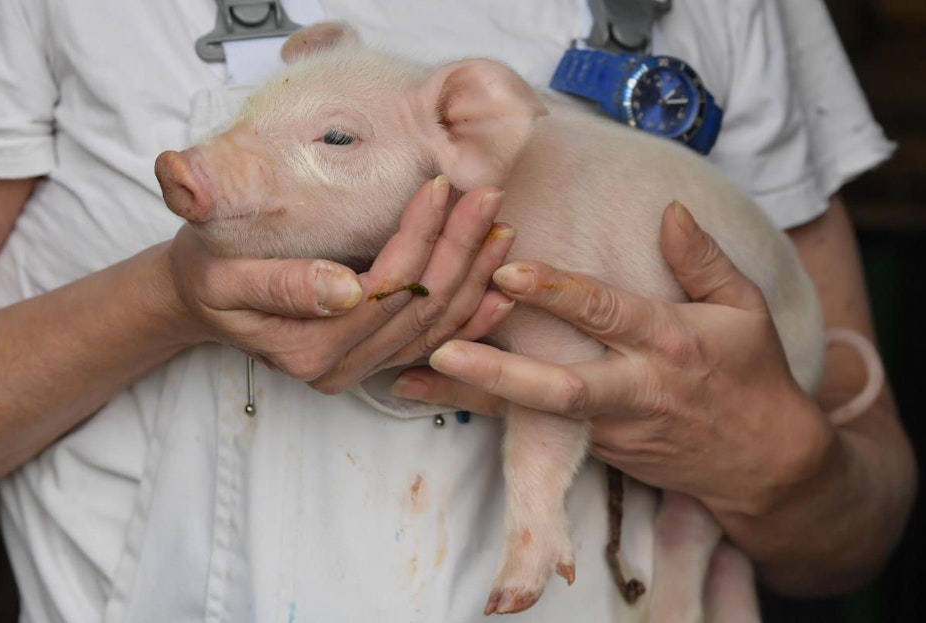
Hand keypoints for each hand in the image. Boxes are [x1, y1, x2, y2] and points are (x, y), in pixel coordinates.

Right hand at [167, 176, 516, 392]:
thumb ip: (279, 285)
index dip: (417, 239)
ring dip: (475, 278)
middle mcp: (339, 370)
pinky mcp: (373, 361)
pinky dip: (472, 318)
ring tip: (501, 227)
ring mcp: (360, 370)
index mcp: (307, 350)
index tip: (441, 186)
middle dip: (460, 249)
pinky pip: (434, 344)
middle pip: (418, 308)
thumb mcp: (222, 273)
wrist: (201, 297)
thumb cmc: (208, 271)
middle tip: (488, 195)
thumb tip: (343, 289)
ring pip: (436, 328)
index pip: (383, 289)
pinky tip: (502, 290)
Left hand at [392, 201, 832, 516]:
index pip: (606, 313)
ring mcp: (611, 428)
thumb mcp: (745, 308)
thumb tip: (668, 211)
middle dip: (498, 370)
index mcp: (669, 343)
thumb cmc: (753, 374)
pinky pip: (535, 427)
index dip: (557, 292)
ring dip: (470, 396)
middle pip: (559, 388)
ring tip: (406, 377)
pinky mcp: (596, 451)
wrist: (762, 466)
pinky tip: (437, 391)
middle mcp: (634, 389)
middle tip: (439, 346)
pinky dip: (487, 408)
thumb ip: (703, 260)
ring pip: (532, 415)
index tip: (506, 268)